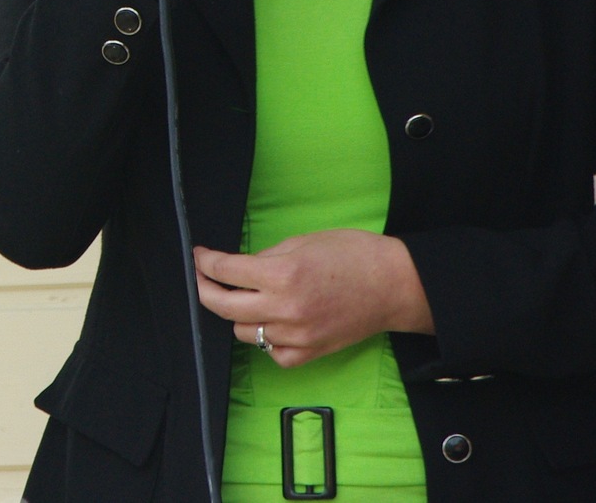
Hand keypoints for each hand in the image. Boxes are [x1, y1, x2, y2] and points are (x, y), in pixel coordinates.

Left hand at [194, 230, 433, 368]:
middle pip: (223, 306)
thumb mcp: (302, 242)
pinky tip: (271, 323)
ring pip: (244, 332)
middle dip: (206, 289)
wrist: (395, 285)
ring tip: (245, 298)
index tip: (200, 256)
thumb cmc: (354, 255)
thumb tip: (238, 268)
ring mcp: (297, 335)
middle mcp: (285, 309)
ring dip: (237, 315)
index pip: (226, 271)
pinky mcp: (311, 353)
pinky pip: (273, 353)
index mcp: (282, 275)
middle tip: (204, 277)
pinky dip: (266, 339)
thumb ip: (266, 258)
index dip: (205, 262)